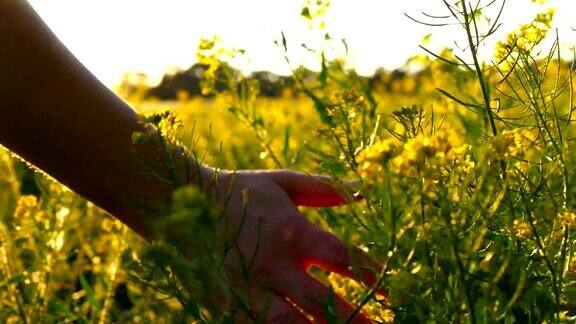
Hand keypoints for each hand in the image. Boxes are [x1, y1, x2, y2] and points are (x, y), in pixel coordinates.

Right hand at [208, 169, 381, 322]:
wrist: (178, 203)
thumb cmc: (239, 191)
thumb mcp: (281, 182)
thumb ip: (322, 188)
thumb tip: (361, 189)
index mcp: (291, 231)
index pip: (341, 257)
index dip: (370, 273)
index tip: (391, 287)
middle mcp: (274, 264)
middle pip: (322, 301)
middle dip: (355, 318)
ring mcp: (248, 288)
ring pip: (290, 323)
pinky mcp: (226, 303)